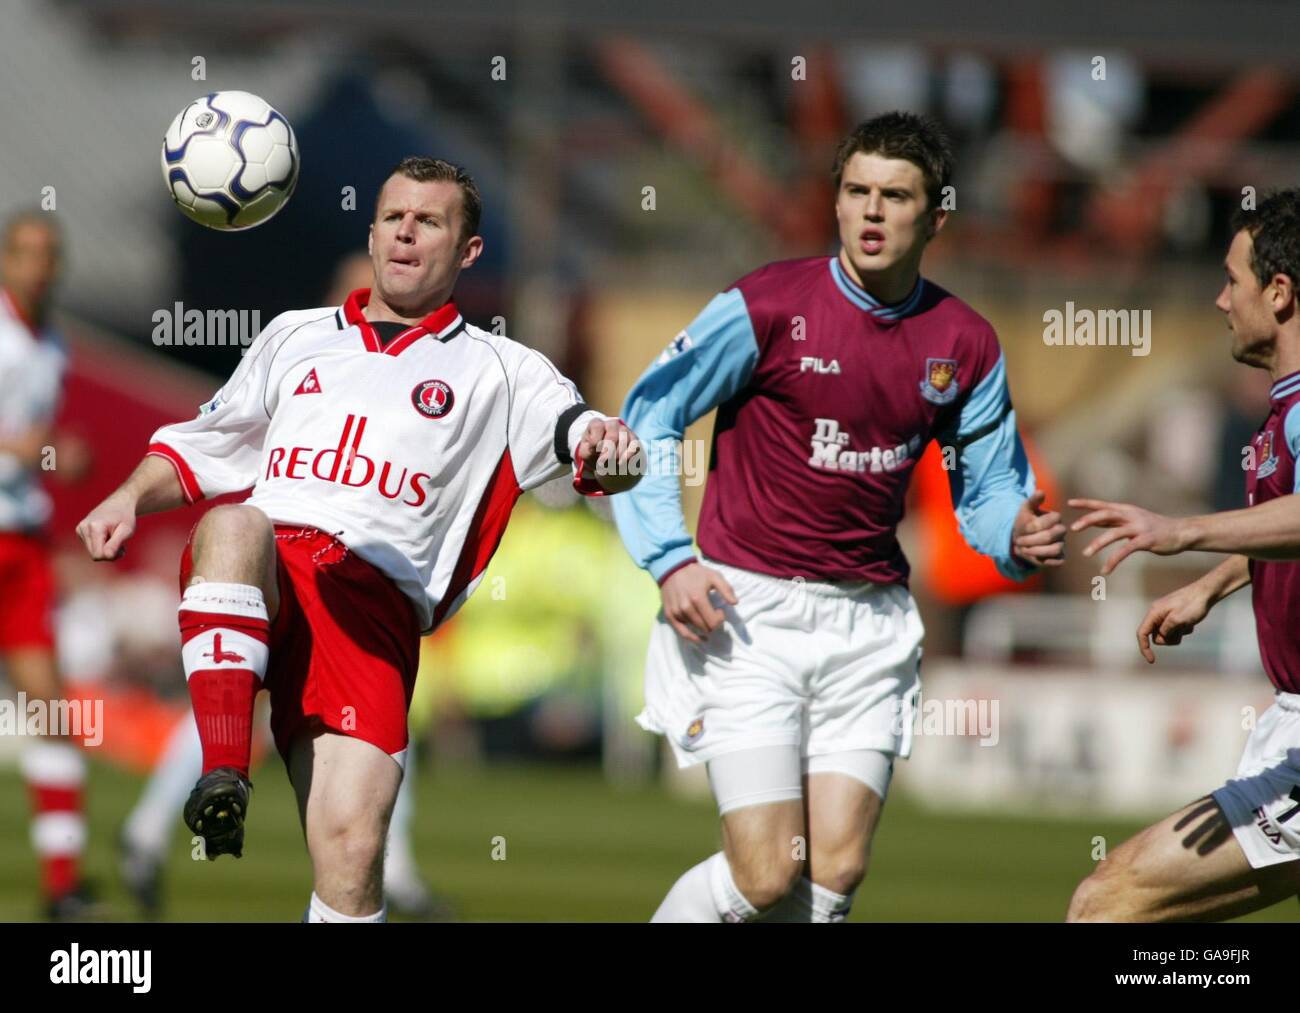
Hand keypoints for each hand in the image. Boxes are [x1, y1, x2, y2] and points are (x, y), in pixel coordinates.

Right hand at [76, 492, 136, 560]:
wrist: (119, 503)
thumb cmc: (125, 517)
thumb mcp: (126, 531)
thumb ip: (115, 544)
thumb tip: (106, 556)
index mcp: (94, 527)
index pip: (98, 555)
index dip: (112, 556)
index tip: (122, 549)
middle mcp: (83, 528)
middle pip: (94, 555)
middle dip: (109, 553)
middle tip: (121, 544)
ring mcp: (80, 529)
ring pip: (92, 552)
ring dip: (105, 549)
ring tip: (114, 538)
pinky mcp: (80, 531)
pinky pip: (91, 547)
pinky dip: (101, 545)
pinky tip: (107, 536)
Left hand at [576, 418, 642, 493]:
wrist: (605, 459)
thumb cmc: (593, 453)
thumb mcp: (585, 453)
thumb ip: (588, 451)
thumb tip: (603, 451)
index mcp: (597, 423)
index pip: (597, 426)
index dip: (595, 441)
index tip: (594, 451)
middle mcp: (612, 423)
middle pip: (613, 436)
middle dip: (608, 453)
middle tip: (603, 462)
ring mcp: (624, 430)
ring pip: (624, 442)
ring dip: (616, 457)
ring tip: (610, 465)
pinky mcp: (634, 439)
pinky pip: (634, 447)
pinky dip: (626, 458)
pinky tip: (619, 464)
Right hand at [660, 562, 737, 643]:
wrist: (672, 569)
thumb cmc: (695, 573)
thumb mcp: (714, 576)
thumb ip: (726, 589)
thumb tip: (735, 603)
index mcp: (698, 599)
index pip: (713, 622)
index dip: (720, 619)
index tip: (719, 610)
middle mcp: (686, 608)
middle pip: (705, 628)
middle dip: (712, 623)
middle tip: (712, 613)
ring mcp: (676, 612)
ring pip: (695, 629)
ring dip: (702, 625)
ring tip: (702, 614)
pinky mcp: (669, 615)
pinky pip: (681, 633)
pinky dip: (692, 638)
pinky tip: (700, 639)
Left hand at [1011, 490, 1066, 567]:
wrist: (1022, 536)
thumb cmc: (1024, 521)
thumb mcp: (1025, 509)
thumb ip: (1032, 500)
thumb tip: (1041, 492)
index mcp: (1055, 518)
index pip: (1047, 522)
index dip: (1030, 528)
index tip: (1018, 531)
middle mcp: (1061, 531)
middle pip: (1048, 536)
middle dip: (1029, 540)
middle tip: (1017, 541)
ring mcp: (1062, 544)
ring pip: (1054, 550)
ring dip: (1035, 551)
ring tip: (1023, 549)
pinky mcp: (1060, 557)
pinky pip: (1057, 562)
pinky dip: (1042, 560)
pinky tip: (1031, 556)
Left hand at [1068, 498, 1187, 575]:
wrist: (1182, 532)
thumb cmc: (1155, 527)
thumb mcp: (1133, 520)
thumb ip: (1114, 520)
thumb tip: (1093, 520)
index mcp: (1127, 510)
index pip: (1103, 505)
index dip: (1086, 503)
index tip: (1069, 503)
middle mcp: (1132, 515)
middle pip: (1106, 514)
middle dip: (1088, 520)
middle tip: (1073, 528)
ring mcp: (1139, 527)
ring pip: (1114, 533)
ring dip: (1098, 543)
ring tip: (1086, 554)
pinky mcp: (1146, 540)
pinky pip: (1126, 551)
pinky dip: (1113, 560)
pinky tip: (1105, 570)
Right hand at [1135, 582, 1214, 663]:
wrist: (1206, 593)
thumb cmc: (1193, 604)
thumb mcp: (1178, 619)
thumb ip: (1166, 631)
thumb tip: (1161, 638)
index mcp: (1154, 613)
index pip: (1142, 633)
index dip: (1144, 648)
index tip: (1152, 660)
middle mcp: (1157, 615)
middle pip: (1156, 637)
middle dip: (1169, 639)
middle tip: (1181, 630)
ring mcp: (1166, 616)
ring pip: (1166, 635)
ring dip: (1177, 635)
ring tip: (1187, 624)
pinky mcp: (1175, 617)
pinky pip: (1175, 631)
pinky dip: (1183, 630)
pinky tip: (1191, 621)